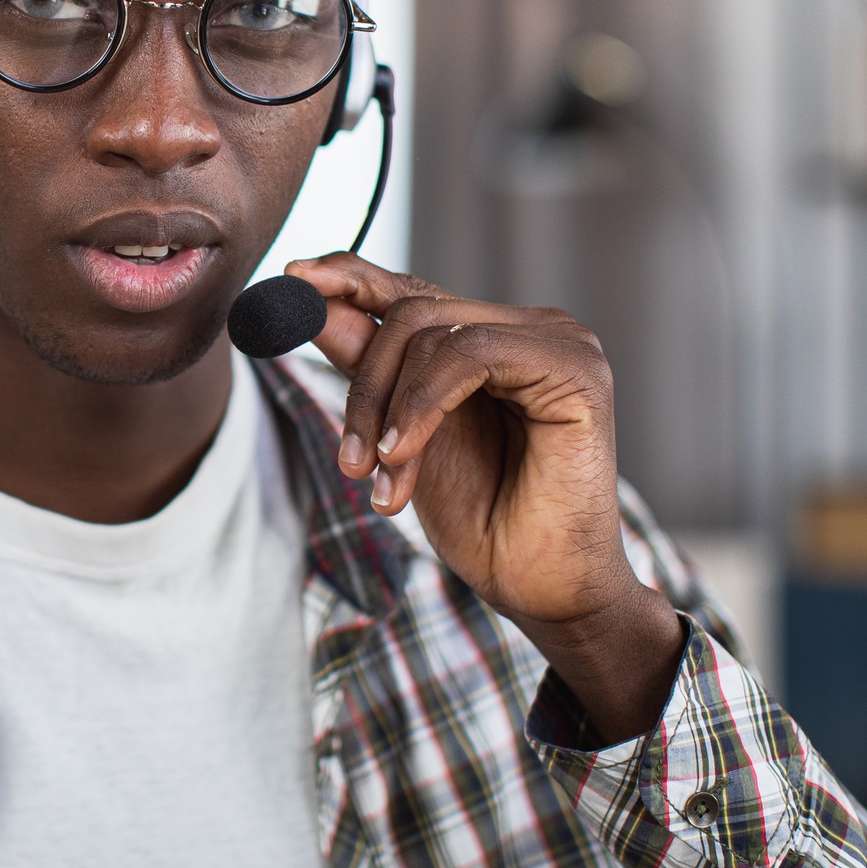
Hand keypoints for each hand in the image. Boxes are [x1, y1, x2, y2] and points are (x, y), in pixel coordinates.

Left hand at [286, 253, 683, 742]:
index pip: (412, 290)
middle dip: (362, 386)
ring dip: (386, 408)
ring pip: (431, 330)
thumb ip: (364, 364)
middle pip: (411, 312)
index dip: (350, 278)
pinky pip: (470, 353)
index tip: (291, 278)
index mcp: (493, 337)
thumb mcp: (400, 434)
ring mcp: (558, 341)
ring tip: (380, 478)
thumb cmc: (483, 520)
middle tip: (350, 463)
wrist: (542, 589)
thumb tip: (308, 297)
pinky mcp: (574, 368)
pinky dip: (422, 404)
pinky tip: (404, 457)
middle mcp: (529, 328)